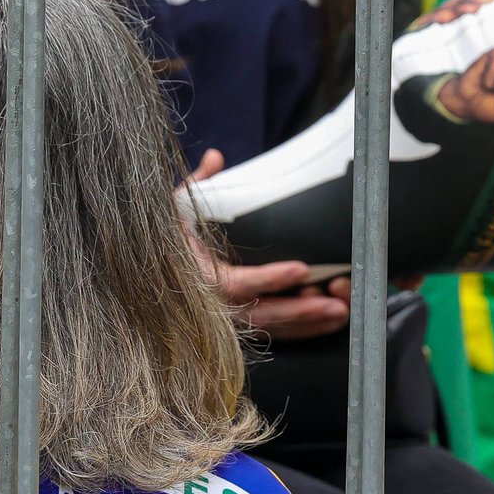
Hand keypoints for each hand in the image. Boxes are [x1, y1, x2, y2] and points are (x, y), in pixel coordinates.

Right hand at [182, 150, 349, 340]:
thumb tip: (215, 158)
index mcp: (200, 277)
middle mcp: (215, 306)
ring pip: (274, 329)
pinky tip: (329, 324)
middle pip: (264, 315)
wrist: (151, 276)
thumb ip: (198, 185)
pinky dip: (304, 332)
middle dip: (302, 310)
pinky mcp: (242, 328)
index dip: (270, 278)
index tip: (300, 269)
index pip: (238, 282)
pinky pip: (276, 335)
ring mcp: (229, 322)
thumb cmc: (168, 241)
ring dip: (310, 324)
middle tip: (335, 303)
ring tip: (342, 313)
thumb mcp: (177, 210)